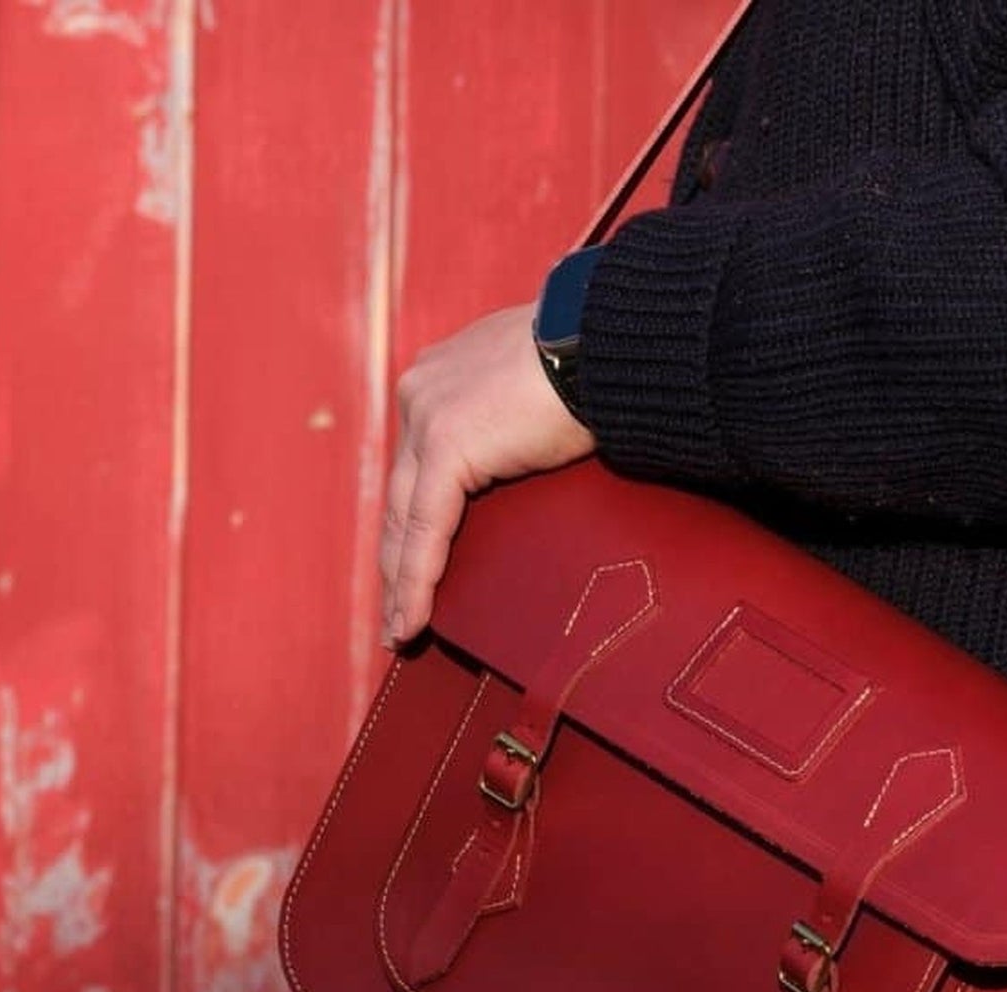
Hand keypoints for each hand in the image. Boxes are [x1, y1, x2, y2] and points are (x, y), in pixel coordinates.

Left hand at [380, 303, 594, 645]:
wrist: (612, 344)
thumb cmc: (595, 369)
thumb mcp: (537, 395)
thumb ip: (511, 426)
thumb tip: (525, 459)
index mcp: (441, 376)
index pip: (417, 467)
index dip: (412, 523)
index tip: (411, 565)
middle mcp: (422, 391)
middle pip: (401, 495)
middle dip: (396, 559)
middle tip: (395, 613)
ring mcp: (428, 416)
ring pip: (405, 518)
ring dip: (401, 582)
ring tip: (399, 632)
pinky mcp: (446, 445)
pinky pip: (425, 529)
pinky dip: (418, 579)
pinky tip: (412, 620)